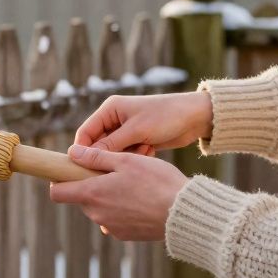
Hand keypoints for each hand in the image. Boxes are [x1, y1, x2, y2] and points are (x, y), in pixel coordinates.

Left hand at [49, 144, 188, 240]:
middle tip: (115, 171)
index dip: (59, 180)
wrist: (184, 214)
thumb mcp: (126, 161)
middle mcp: (97, 214)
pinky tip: (141, 200)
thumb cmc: (156, 183)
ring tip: (133, 184)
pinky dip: (122, 209)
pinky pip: (115, 218)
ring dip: (108, 196)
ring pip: (100, 207)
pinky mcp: (125, 235)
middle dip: (91, 184)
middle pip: (82, 197)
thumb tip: (72, 153)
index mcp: (92, 194)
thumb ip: (96, 158)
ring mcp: (111, 227)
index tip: (71, 170)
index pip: (57, 193)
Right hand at [75, 91, 212, 154]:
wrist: (195, 118)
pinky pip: (128, 154)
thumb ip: (109, 145)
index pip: (86, 132)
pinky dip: (137, 156)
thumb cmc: (165, 117)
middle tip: (118, 164)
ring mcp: (127, 130)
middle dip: (108, 155)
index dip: (82, 151)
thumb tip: (83, 156)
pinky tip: (151, 149)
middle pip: (99, 144)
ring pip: (114, 152)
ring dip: (126, 156)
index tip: (83, 169)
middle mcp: (115, 119)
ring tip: (144, 148)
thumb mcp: (136, 131)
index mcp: (110, 109)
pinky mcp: (138, 140)